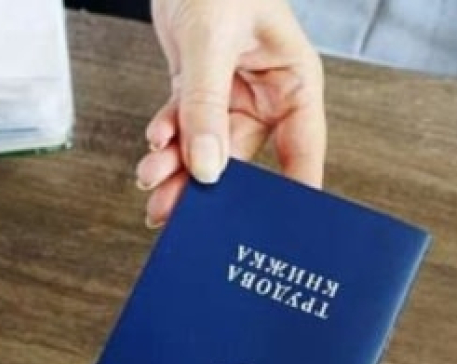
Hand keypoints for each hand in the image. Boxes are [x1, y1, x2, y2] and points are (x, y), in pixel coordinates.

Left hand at [137, 0, 326, 227]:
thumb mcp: (211, 40)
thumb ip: (206, 105)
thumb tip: (207, 168)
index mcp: (295, 83)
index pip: (303, 151)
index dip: (292, 194)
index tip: (271, 230)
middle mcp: (267, 96)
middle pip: (243, 160)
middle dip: (208, 186)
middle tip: (177, 214)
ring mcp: (232, 96)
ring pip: (207, 150)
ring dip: (178, 169)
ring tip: (153, 184)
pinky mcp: (199, 90)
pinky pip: (183, 128)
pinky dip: (165, 139)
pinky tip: (153, 144)